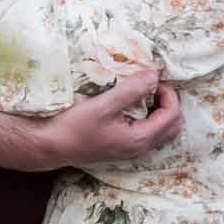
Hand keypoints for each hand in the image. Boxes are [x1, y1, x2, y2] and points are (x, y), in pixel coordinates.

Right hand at [42, 70, 180, 167]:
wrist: (51, 145)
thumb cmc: (75, 125)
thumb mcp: (103, 104)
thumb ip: (132, 89)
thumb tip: (155, 74)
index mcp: (140, 139)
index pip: (172, 115)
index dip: (168, 93)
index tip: (151, 77)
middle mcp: (140, 148)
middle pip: (172, 125)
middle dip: (168, 102)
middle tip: (151, 84)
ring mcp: (132, 150)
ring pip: (161, 130)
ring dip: (159, 109)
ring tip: (143, 91)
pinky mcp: (122, 147)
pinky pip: (148, 132)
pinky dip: (149, 116)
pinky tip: (132, 104)